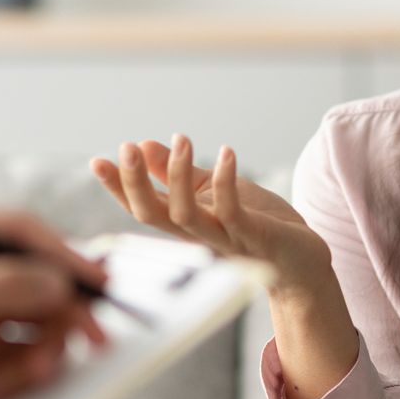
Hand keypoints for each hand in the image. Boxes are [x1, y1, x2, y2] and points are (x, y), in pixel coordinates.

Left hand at [0, 210, 110, 398]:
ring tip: (30, 374)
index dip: (61, 253)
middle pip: (38, 277)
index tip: (94, 281)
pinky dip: (20, 374)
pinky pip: (25, 356)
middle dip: (62, 311)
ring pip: (39, 320)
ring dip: (41, 349)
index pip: (18, 232)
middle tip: (90, 337)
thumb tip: (60, 281)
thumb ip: (5, 285)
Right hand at [89, 135, 332, 297]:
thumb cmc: (257, 224)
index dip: (117, 187)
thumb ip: (178, 174)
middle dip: (134, 183)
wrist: (302, 259)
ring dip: (178, 176)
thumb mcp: (212, 191)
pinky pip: (231, 214)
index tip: (97, 160)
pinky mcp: (253, 237)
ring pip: (186, 216)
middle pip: (152, 217)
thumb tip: (144, 145)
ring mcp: (224, 239)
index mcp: (184, 225)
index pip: (141, 208)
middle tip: (126, 147)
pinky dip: (225, 182)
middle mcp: (197, 236)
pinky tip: (226, 153)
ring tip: (182, 139)